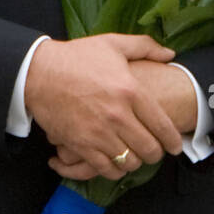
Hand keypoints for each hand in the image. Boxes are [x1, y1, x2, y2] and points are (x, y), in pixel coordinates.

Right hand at [26, 35, 182, 180]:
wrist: (37, 72)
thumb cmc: (76, 57)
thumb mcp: (113, 44)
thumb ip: (145, 47)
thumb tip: (170, 54)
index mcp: (130, 90)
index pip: (162, 125)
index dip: (173, 140)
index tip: (176, 146)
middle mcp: (118, 115)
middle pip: (149, 148)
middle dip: (156, 154)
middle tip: (156, 152)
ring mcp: (99, 132)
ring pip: (130, 162)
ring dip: (136, 162)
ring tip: (136, 157)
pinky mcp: (80, 144)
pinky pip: (105, 169)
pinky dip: (114, 170)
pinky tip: (116, 164)